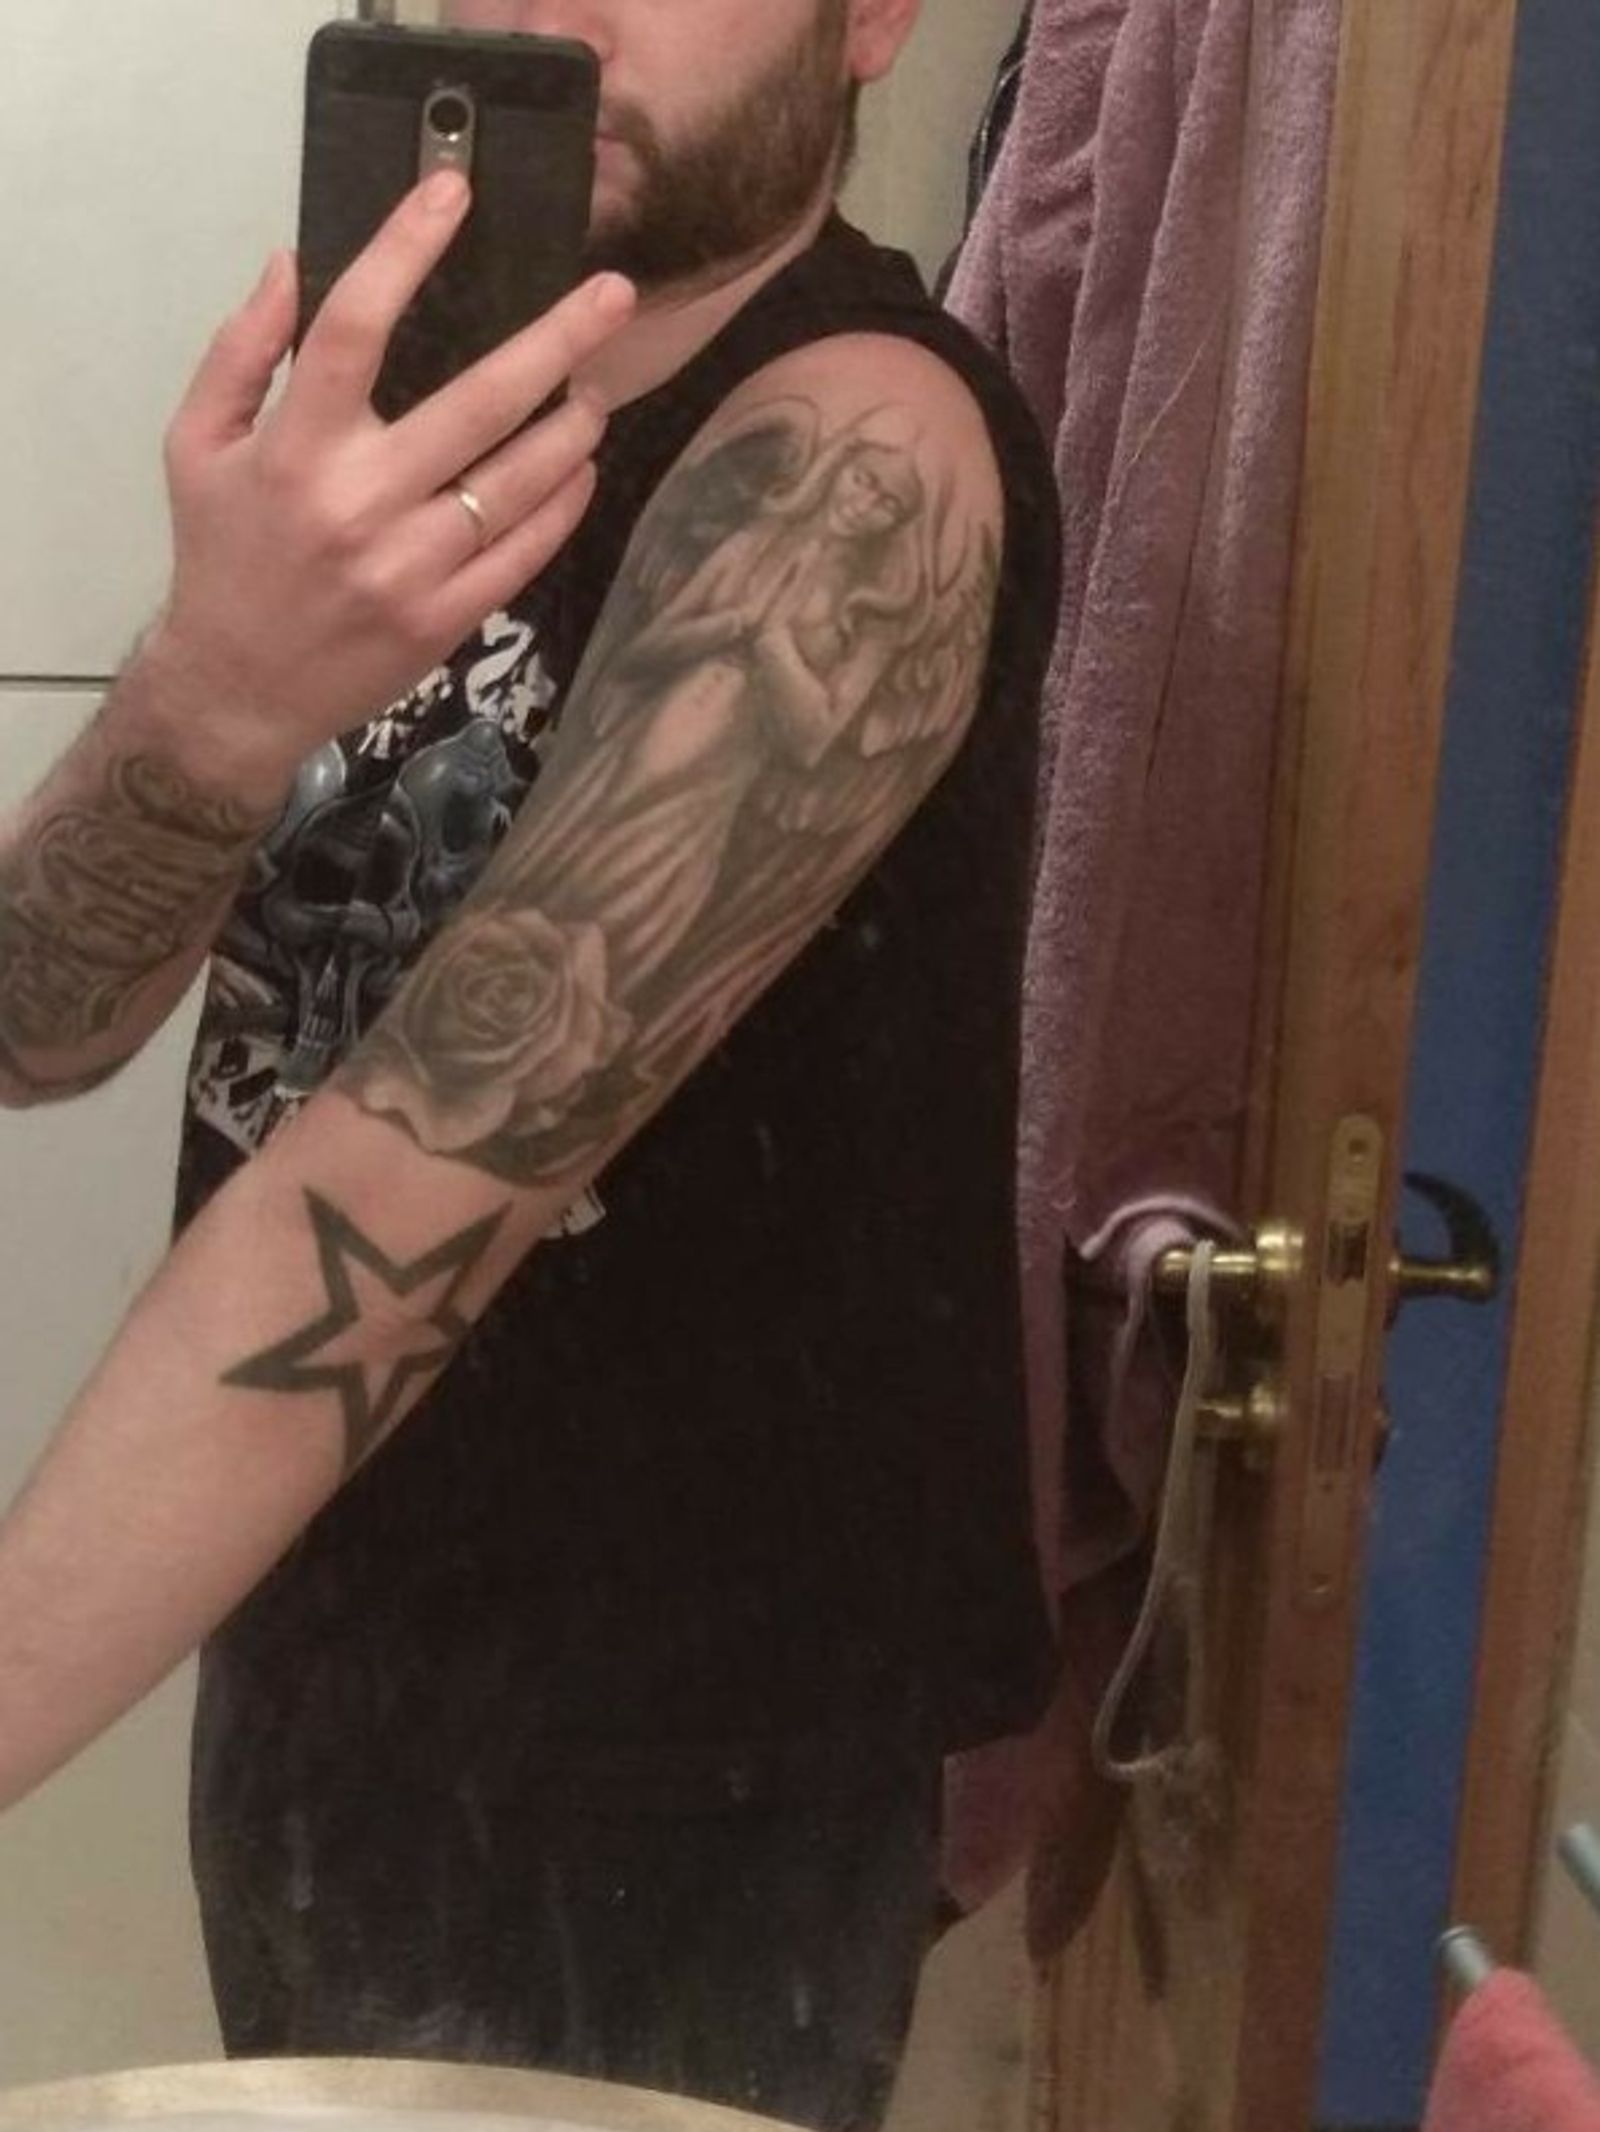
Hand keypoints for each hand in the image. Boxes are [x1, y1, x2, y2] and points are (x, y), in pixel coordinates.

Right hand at [142, 171, 634, 799]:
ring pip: (521, 480)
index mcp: (296, 448)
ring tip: (598, 386)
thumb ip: (241, 351)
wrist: (237, 690)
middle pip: (480, 400)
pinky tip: (581, 466)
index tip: (452, 192)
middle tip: (613, 295)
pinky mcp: (448, 619)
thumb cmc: (222, 556)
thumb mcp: (197, 445)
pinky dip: (564, 501)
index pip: (354, 326)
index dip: (405, 250)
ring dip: (574, 424)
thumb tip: (292, 263)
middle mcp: (361, 503)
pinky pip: (527, 550)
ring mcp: (413, 567)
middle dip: (559, 339)